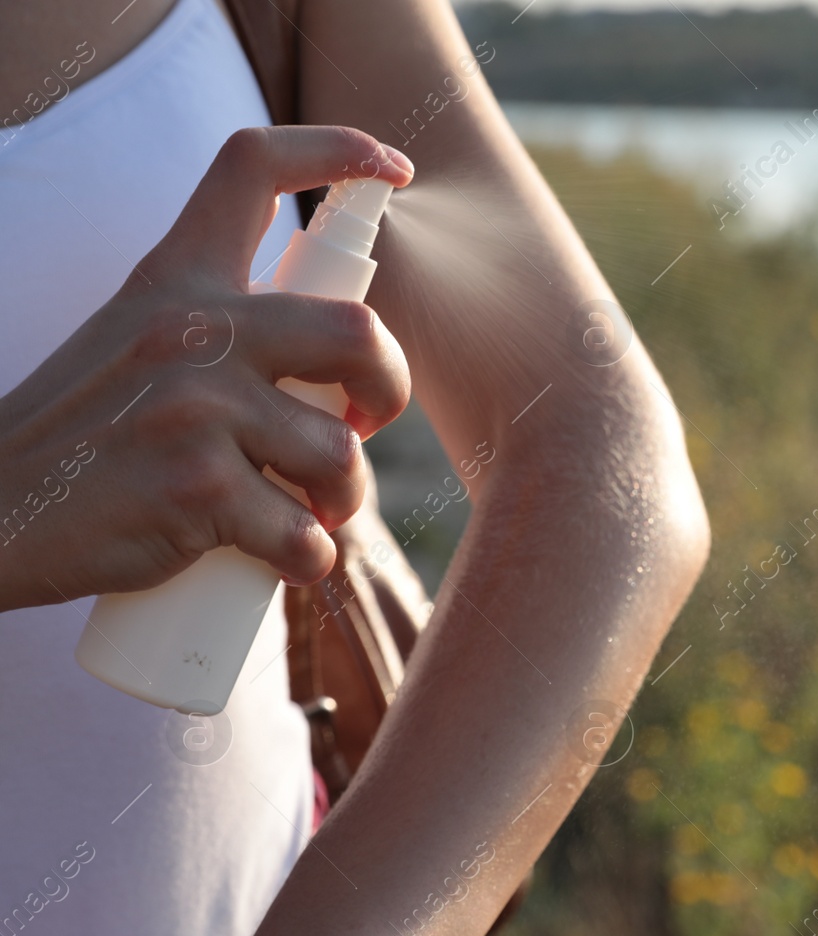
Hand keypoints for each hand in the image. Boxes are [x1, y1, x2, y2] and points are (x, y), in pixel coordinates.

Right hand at [0, 126, 413, 611]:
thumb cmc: (80, 440)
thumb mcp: (136, 344)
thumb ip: (221, 329)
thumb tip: (343, 367)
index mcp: (174, 279)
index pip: (252, 166)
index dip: (337, 149)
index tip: (394, 166)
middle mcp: (190, 329)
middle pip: (357, 330)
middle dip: (392, 386)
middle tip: (367, 423)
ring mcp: (193, 408)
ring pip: (339, 453)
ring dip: (344, 500)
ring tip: (312, 515)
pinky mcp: (197, 489)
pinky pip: (303, 534)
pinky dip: (308, 560)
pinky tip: (281, 558)